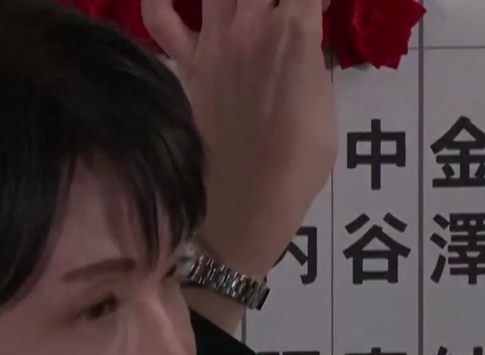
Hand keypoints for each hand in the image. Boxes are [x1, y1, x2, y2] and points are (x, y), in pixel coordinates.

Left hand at [143, 0, 336, 282]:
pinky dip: (159, 0)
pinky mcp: (185, 66)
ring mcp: (212, 44)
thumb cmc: (299, 163)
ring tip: (244, 5)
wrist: (248, 204)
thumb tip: (304, 31)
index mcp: (295, 32)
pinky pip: (159, 19)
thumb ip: (311, 57)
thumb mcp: (325, 105)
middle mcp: (249, 26)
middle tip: (283, 9)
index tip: (322, 9)